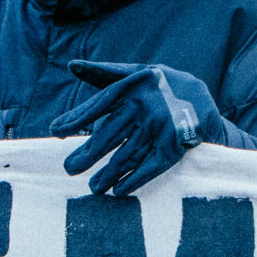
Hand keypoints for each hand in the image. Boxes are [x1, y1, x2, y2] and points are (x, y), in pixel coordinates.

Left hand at [52, 61, 223, 195]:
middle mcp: (146, 107)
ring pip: (127, 156)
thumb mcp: (135, 74)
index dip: (77, 118)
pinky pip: (149, 168)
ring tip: (93, 187)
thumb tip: (71, 65)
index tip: (56, 130)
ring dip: (107, 175)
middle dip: (87, 155)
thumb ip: (103, 72)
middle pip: (110, 136)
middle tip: (69, 169)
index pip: (99, 104)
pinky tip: (117, 190)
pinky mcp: (174, 147)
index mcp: (133, 86)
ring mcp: (161, 128)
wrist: (200, 100)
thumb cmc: (158, 86)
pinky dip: (133, 180)